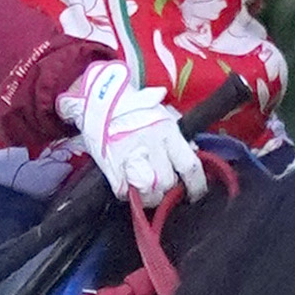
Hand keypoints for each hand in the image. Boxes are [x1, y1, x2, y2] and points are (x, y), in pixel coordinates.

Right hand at [60, 61, 207, 205]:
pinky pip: (123, 191)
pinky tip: (127, 185)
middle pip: (167, 182)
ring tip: (146, 189)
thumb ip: (178, 135)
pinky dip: (127, 193)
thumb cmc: (132, 107)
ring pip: (147, 191)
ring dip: (148, 195)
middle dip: (167, 188)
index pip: (190, 166)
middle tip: (163, 184)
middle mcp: (151, 145)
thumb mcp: (163, 114)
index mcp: (167, 131)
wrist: (98, 99)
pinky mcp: (110, 165)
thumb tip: (192, 153)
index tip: (195, 193)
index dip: (196, 186)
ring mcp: (129, 156)